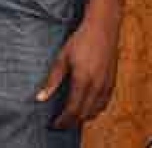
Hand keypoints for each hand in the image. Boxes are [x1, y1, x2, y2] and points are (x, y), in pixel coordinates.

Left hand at [37, 12, 120, 128]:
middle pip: (83, 114)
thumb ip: (52, 80)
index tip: (54, 124)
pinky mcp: (112, 81)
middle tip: (60, 123)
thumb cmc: (81, 40)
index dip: (63, 121)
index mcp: (83, 80)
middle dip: (71, 122)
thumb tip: (40, 98)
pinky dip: (94, 110)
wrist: (103, 27)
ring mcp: (106, 85)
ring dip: (83, 117)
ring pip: (95, 111)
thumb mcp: (62, 58)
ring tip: (71, 117)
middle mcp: (97, 86)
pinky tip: (87, 107)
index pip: (72, 110)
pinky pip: (104, 104)